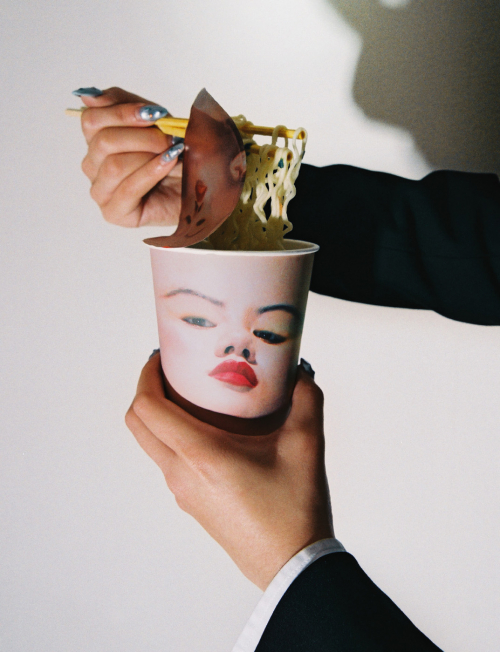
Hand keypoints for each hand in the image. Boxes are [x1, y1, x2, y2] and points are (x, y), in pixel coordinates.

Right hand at [79, 87, 181, 227]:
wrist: (200, 187)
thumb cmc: (177, 156)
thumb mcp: (154, 122)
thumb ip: (124, 105)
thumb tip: (90, 97)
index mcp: (96, 142)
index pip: (91, 121)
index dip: (121, 113)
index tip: (154, 113)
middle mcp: (93, 167)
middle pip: (102, 142)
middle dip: (141, 136)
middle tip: (170, 137)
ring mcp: (102, 192)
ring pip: (113, 165)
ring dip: (148, 154)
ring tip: (173, 152)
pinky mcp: (115, 213)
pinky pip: (127, 188)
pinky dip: (151, 172)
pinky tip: (169, 163)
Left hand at [125, 353, 333, 589]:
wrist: (291, 566)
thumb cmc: (293, 510)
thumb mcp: (306, 445)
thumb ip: (306, 399)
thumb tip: (299, 373)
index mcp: (200, 454)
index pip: (147, 408)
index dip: (146, 375)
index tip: (163, 357)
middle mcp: (180, 473)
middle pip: (137, 423)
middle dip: (146, 390)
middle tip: (172, 371)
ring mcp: (182, 491)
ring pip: (150, 443)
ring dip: (159, 414)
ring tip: (193, 395)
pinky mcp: (190, 502)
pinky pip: (167, 460)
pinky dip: (173, 436)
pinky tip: (209, 429)